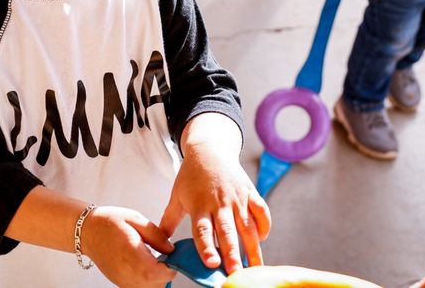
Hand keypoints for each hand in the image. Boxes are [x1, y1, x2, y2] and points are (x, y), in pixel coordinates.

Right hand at [81, 206, 175, 287]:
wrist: (87, 231)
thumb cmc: (109, 222)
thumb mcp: (136, 219)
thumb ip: (156, 235)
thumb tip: (171, 249)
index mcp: (134, 257)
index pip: (164, 273)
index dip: (173, 265)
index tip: (171, 253)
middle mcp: (128, 274)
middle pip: (159, 285)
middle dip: (165, 272)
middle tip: (162, 254)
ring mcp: (123, 282)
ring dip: (156, 278)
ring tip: (152, 259)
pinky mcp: (120, 284)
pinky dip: (146, 280)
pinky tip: (143, 264)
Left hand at [159, 119, 271, 275]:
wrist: (209, 149)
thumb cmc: (190, 176)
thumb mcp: (177, 196)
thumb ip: (169, 221)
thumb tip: (159, 245)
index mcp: (199, 205)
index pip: (202, 230)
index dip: (207, 247)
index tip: (212, 264)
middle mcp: (219, 202)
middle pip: (227, 231)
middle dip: (232, 254)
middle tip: (236, 274)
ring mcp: (236, 197)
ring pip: (247, 226)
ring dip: (252, 247)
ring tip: (256, 267)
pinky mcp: (249, 191)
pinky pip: (261, 210)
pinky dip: (264, 225)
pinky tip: (263, 239)